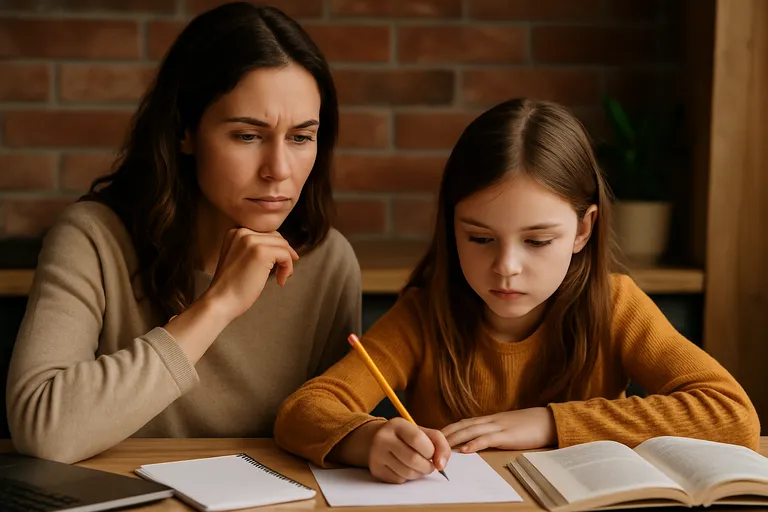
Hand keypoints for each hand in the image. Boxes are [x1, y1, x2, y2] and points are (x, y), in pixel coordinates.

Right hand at [201, 228, 298, 320]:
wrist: (220, 301)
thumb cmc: (231, 287)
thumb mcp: (239, 259)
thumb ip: (253, 249)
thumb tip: (279, 249)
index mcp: (235, 232)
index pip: (265, 234)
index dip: (276, 248)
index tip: (281, 262)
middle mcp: (242, 232)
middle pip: (276, 237)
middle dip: (285, 253)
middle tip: (286, 270)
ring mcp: (251, 241)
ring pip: (283, 246)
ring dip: (287, 262)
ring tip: (281, 277)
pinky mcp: (261, 252)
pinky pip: (285, 255)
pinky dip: (288, 268)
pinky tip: (280, 280)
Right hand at [369, 418, 451, 483]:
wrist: (375, 439)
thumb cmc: (405, 437)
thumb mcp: (422, 432)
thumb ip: (438, 443)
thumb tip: (441, 464)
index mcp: (397, 424)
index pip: (417, 439)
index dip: (431, 451)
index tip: (433, 454)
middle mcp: (383, 438)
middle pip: (413, 459)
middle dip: (427, 466)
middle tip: (429, 464)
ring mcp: (377, 454)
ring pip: (407, 473)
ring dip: (419, 473)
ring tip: (418, 466)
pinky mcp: (376, 470)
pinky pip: (399, 480)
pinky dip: (408, 478)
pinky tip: (406, 468)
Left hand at [441, 407, 556, 452]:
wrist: (548, 420)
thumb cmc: (529, 425)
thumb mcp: (507, 426)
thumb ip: (493, 431)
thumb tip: (479, 440)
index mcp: (490, 419)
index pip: (464, 422)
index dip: (448, 428)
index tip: (434, 435)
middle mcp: (490, 420)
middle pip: (462, 425)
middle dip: (445, 434)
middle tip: (429, 442)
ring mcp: (499, 426)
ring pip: (471, 430)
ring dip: (454, 439)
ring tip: (440, 447)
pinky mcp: (508, 435)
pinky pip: (487, 439)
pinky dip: (474, 444)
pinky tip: (464, 450)